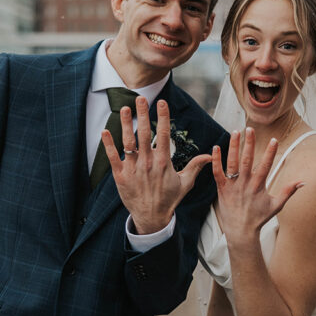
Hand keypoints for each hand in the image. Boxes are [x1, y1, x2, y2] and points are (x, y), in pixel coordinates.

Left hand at [102, 97, 211, 233]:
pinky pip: (113, 157)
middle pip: (144, 134)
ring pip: (128, 143)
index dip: (162, 117)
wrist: (152, 218)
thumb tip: (210, 155)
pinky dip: (108, 144)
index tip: (161, 102)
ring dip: (126, 124)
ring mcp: (133, 169)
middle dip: (142, 114)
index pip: (163, 134)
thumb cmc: (169, 199)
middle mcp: (148, 163)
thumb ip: (196, 166)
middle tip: (141, 97)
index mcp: (163, 162)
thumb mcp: (185, 183)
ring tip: (125, 108)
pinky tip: (105, 131)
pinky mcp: (120, 177)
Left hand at [212, 128, 301, 244]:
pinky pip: (218, 173)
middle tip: (250, 128)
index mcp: (258, 187)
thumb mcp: (277, 205)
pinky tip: (216, 147)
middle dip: (249, 144)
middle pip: (247, 160)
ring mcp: (232, 186)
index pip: (265, 166)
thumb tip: (303, 182)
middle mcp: (245, 184)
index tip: (273, 139)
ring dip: (233, 147)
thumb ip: (289, 191)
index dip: (269, 153)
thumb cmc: (259, 218)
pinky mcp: (222, 189)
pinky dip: (216, 160)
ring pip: (232, 163)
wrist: (241, 232)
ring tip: (235, 132)